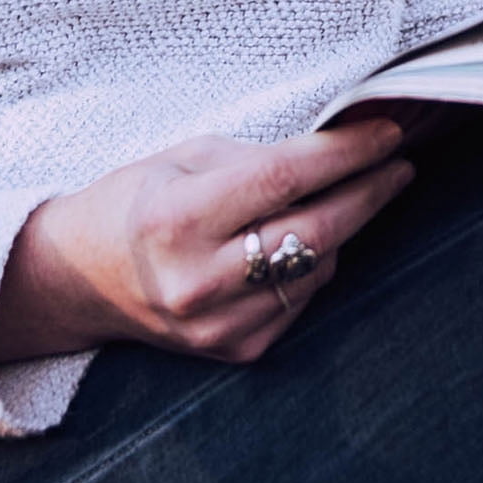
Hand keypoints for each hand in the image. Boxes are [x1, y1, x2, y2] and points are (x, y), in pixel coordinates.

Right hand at [0, 119, 414, 367]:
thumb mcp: (185, 158)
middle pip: (314, 231)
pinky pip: (302, 299)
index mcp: (176, 219)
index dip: (345, 153)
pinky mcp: (237, 351)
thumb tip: (344, 146)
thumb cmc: (138, 202)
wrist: (83, 278)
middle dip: (369, 191)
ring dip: (344, 228)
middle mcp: (197, 281)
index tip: (387, 131)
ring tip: (348, 195)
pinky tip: (303, 241)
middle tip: (399, 163)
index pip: (283, 178)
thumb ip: (260, 158)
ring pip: (318, 268)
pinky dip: (313, 264)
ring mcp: (218, 325)